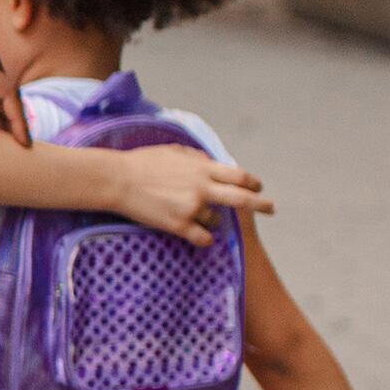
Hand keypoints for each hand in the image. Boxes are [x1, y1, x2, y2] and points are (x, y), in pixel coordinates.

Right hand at [110, 146, 271, 247]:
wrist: (118, 180)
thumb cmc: (142, 162)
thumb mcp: (174, 151)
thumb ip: (197, 157)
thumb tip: (211, 161)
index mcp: (202, 168)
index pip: (239, 176)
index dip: (252, 182)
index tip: (257, 186)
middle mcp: (202, 188)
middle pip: (242, 199)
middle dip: (261, 204)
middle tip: (271, 209)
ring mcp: (192, 208)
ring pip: (216, 221)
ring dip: (211, 220)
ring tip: (194, 216)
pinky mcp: (179, 226)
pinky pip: (202, 238)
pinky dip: (203, 238)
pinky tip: (198, 236)